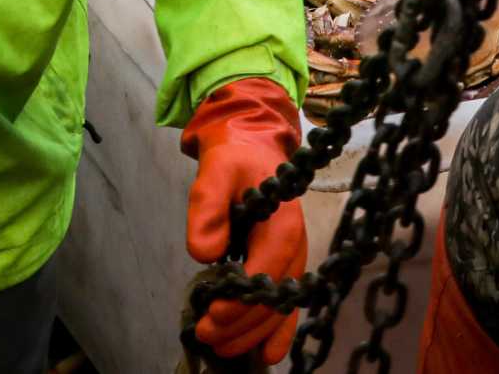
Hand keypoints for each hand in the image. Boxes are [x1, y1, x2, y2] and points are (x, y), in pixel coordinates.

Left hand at [182, 78, 307, 366]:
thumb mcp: (215, 171)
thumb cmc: (235, 159)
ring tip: (220, 347)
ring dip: (252, 333)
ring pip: (279, 308)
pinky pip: (286, 305)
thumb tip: (203, 254)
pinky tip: (266, 355)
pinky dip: (277, 331)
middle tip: (205, 335)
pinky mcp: (285, 265)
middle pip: (273, 300)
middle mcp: (295, 246)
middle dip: (240, 324)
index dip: (239, 301)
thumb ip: (207, 207)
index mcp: (283, 224)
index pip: (265, 274)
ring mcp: (293, 259)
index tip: (209, 315)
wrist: (251, 145)